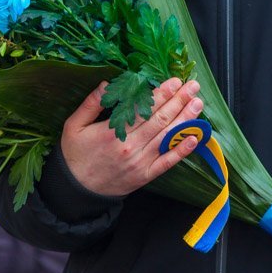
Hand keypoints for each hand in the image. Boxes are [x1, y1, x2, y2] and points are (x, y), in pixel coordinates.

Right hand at [62, 78, 202, 197]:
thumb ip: (91, 103)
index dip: (161, 94)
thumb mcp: (74, 125)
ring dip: (185, 119)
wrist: (75, 191)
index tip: (175, 81)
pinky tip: (194, 137)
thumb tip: (108, 84)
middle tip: (193, 86)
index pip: (143, 109)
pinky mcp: (145, 175)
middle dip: (179, 101)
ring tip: (197, 104)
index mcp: (113, 132)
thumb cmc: (74, 154)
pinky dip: (182, 150)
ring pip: (167, 137)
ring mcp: (140, 162)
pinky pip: (167, 162)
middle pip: (160, 120)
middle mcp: (130, 146)